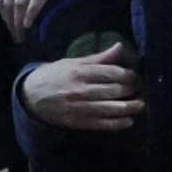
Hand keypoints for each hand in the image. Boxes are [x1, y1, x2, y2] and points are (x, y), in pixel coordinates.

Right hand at [23, 40, 142, 132]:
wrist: (31, 97)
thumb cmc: (54, 75)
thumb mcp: (73, 62)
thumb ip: (98, 58)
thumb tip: (120, 47)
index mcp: (80, 72)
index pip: (111, 73)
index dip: (127, 75)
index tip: (133, 76)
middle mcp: (81, 90)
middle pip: (114, 90)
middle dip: (131, 90)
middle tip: (139, 89)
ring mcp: (80, 108)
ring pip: (112, 108)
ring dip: (130, 108)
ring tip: (141, 105)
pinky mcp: (79, 122)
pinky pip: (103, 124)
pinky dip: (118, 123)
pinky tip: (129, 121)